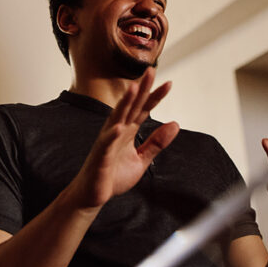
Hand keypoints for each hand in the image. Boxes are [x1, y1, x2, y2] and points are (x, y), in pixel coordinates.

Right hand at [71, 68, 178, 209]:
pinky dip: (111, 136)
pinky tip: (118, 127)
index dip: (155, 97)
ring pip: (117, 119)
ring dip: (124, 104)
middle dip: (141, 89)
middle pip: (131, 107)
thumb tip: (175, 124)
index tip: (169, 83)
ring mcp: (107, 143)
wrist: (92, 195)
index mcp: (128, 131)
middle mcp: (117, 132)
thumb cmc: (113, 175)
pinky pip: (106, 145)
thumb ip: (156, 142)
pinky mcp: (100, 158)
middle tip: (151, 71)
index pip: (144, 110)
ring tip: (133, 89)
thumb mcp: (141, 159)